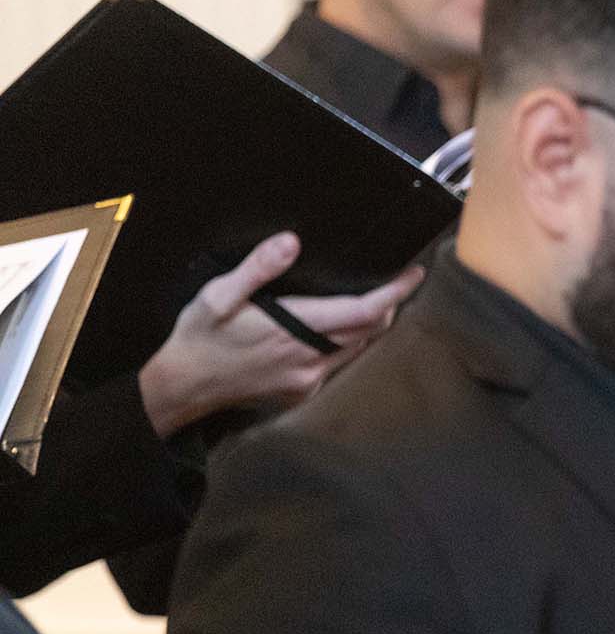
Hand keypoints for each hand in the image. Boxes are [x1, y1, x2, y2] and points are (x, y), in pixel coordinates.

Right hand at [137, 232, 423, 432]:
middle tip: (396, 281)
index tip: (413, 273)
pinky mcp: (300, 391)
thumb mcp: (217, 296)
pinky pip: (338, 364)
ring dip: (370, 325)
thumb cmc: (199, 338)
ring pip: (357, 349)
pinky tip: (340, 329)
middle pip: (369, 330)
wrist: (181, 387)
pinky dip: (348, 344)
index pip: (363, 312)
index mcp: (295, 331)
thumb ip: (257, 268)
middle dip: (388, 305)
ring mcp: (307, 379)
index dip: (394, 292)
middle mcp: (309, 359)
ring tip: (376, 299)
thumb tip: (291, 242)